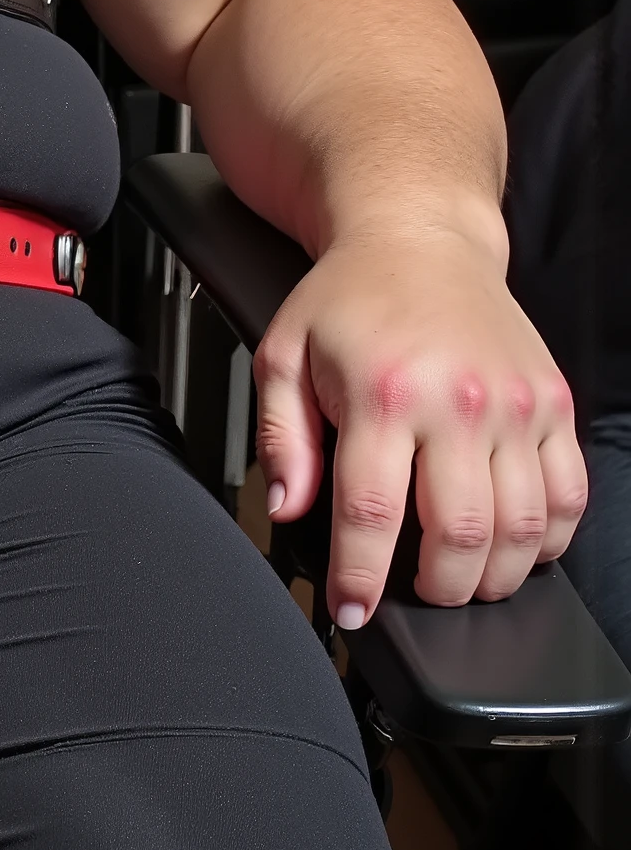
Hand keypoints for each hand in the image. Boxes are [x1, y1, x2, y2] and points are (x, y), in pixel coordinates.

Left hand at [254, 223, 587, 625]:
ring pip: (524, 527)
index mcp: (386, 393)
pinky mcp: (553, 403)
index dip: (361, 577)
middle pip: (461, 534)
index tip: (351, 610)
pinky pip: (569, 493)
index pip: (374, 513)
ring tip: (463, 583)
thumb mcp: (284, 355)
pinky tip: (517, 549)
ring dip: (495, 576)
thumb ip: (280, 438)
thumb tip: (286, 507)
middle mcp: (460, 402)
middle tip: (415, 597)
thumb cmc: (350, 298)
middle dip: (437, 589)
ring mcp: (516, 405)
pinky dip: (549, 539)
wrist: (421, 239)